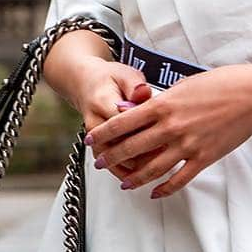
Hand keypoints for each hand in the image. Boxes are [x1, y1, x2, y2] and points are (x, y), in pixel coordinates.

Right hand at [69, 59, 155, 180]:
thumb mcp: (125, 74)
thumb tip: (143, 93)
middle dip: (142, 151)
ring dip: (134, 167)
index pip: (123, 121)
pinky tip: (142, 176)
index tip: (163, 132)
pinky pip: (110, 165)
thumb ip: (135, 85)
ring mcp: (95, 139)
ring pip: (113, 160)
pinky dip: (126, 173)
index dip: (144, 129)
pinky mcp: (99, 147)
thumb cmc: (110, 80)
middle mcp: (95, 123)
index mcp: (102, 101)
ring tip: (156, 169)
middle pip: (118, 145)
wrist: (87, 85)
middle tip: (165, 153)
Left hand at [85, 63, 251, 197]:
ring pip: (153, 168)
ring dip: (134, 178)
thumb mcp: (184, 85)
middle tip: (99, 163)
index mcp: (164, 105)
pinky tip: (155, 193)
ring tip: (123, 183)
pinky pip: (180, 179)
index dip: (103, 133)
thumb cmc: (221, 84)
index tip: (91, 139)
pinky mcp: (204, 158)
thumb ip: (159, 101)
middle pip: (132, 147)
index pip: (123, 122)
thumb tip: (135, 111)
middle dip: (112, 157)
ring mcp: (188, 145)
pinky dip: (165, 188)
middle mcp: (171, 127)